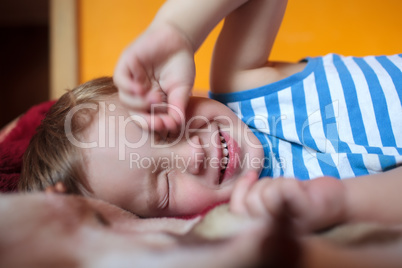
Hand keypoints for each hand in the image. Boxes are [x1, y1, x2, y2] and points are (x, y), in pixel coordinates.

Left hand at [114, 24, 194, 131]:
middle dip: (146, 119)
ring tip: (155, 98)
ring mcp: (131, 79)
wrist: (179, 38)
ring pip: (125, 99)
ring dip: (139, 103)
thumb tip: (176, 125)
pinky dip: (128, 87)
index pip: (147, 118)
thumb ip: (177, 107)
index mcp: (150, 102)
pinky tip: (141, 88)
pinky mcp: (126, 65)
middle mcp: (138, 93)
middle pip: (134, 112)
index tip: (166, 126)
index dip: (154, 124)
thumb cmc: (181, 65)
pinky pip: (120, 81)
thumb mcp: (182, 90)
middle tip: (160, 119)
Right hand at [229, 172, 346, 232]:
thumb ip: (246, 198)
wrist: (334, 200)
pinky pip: (283, 188)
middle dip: (262, 185)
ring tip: (289, 191)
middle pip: (250, 200)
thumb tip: (234, 182)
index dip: (240, 190)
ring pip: (265, 192)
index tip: (250, 176)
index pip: (235, 212)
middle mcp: (272, 234)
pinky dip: (290, 182)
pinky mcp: (304, 213)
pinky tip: (300, 190)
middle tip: (278, 189)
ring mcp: (288, 227)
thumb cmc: (296, 199)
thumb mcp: (265, 198)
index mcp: (261, 231)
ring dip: (277, 183)